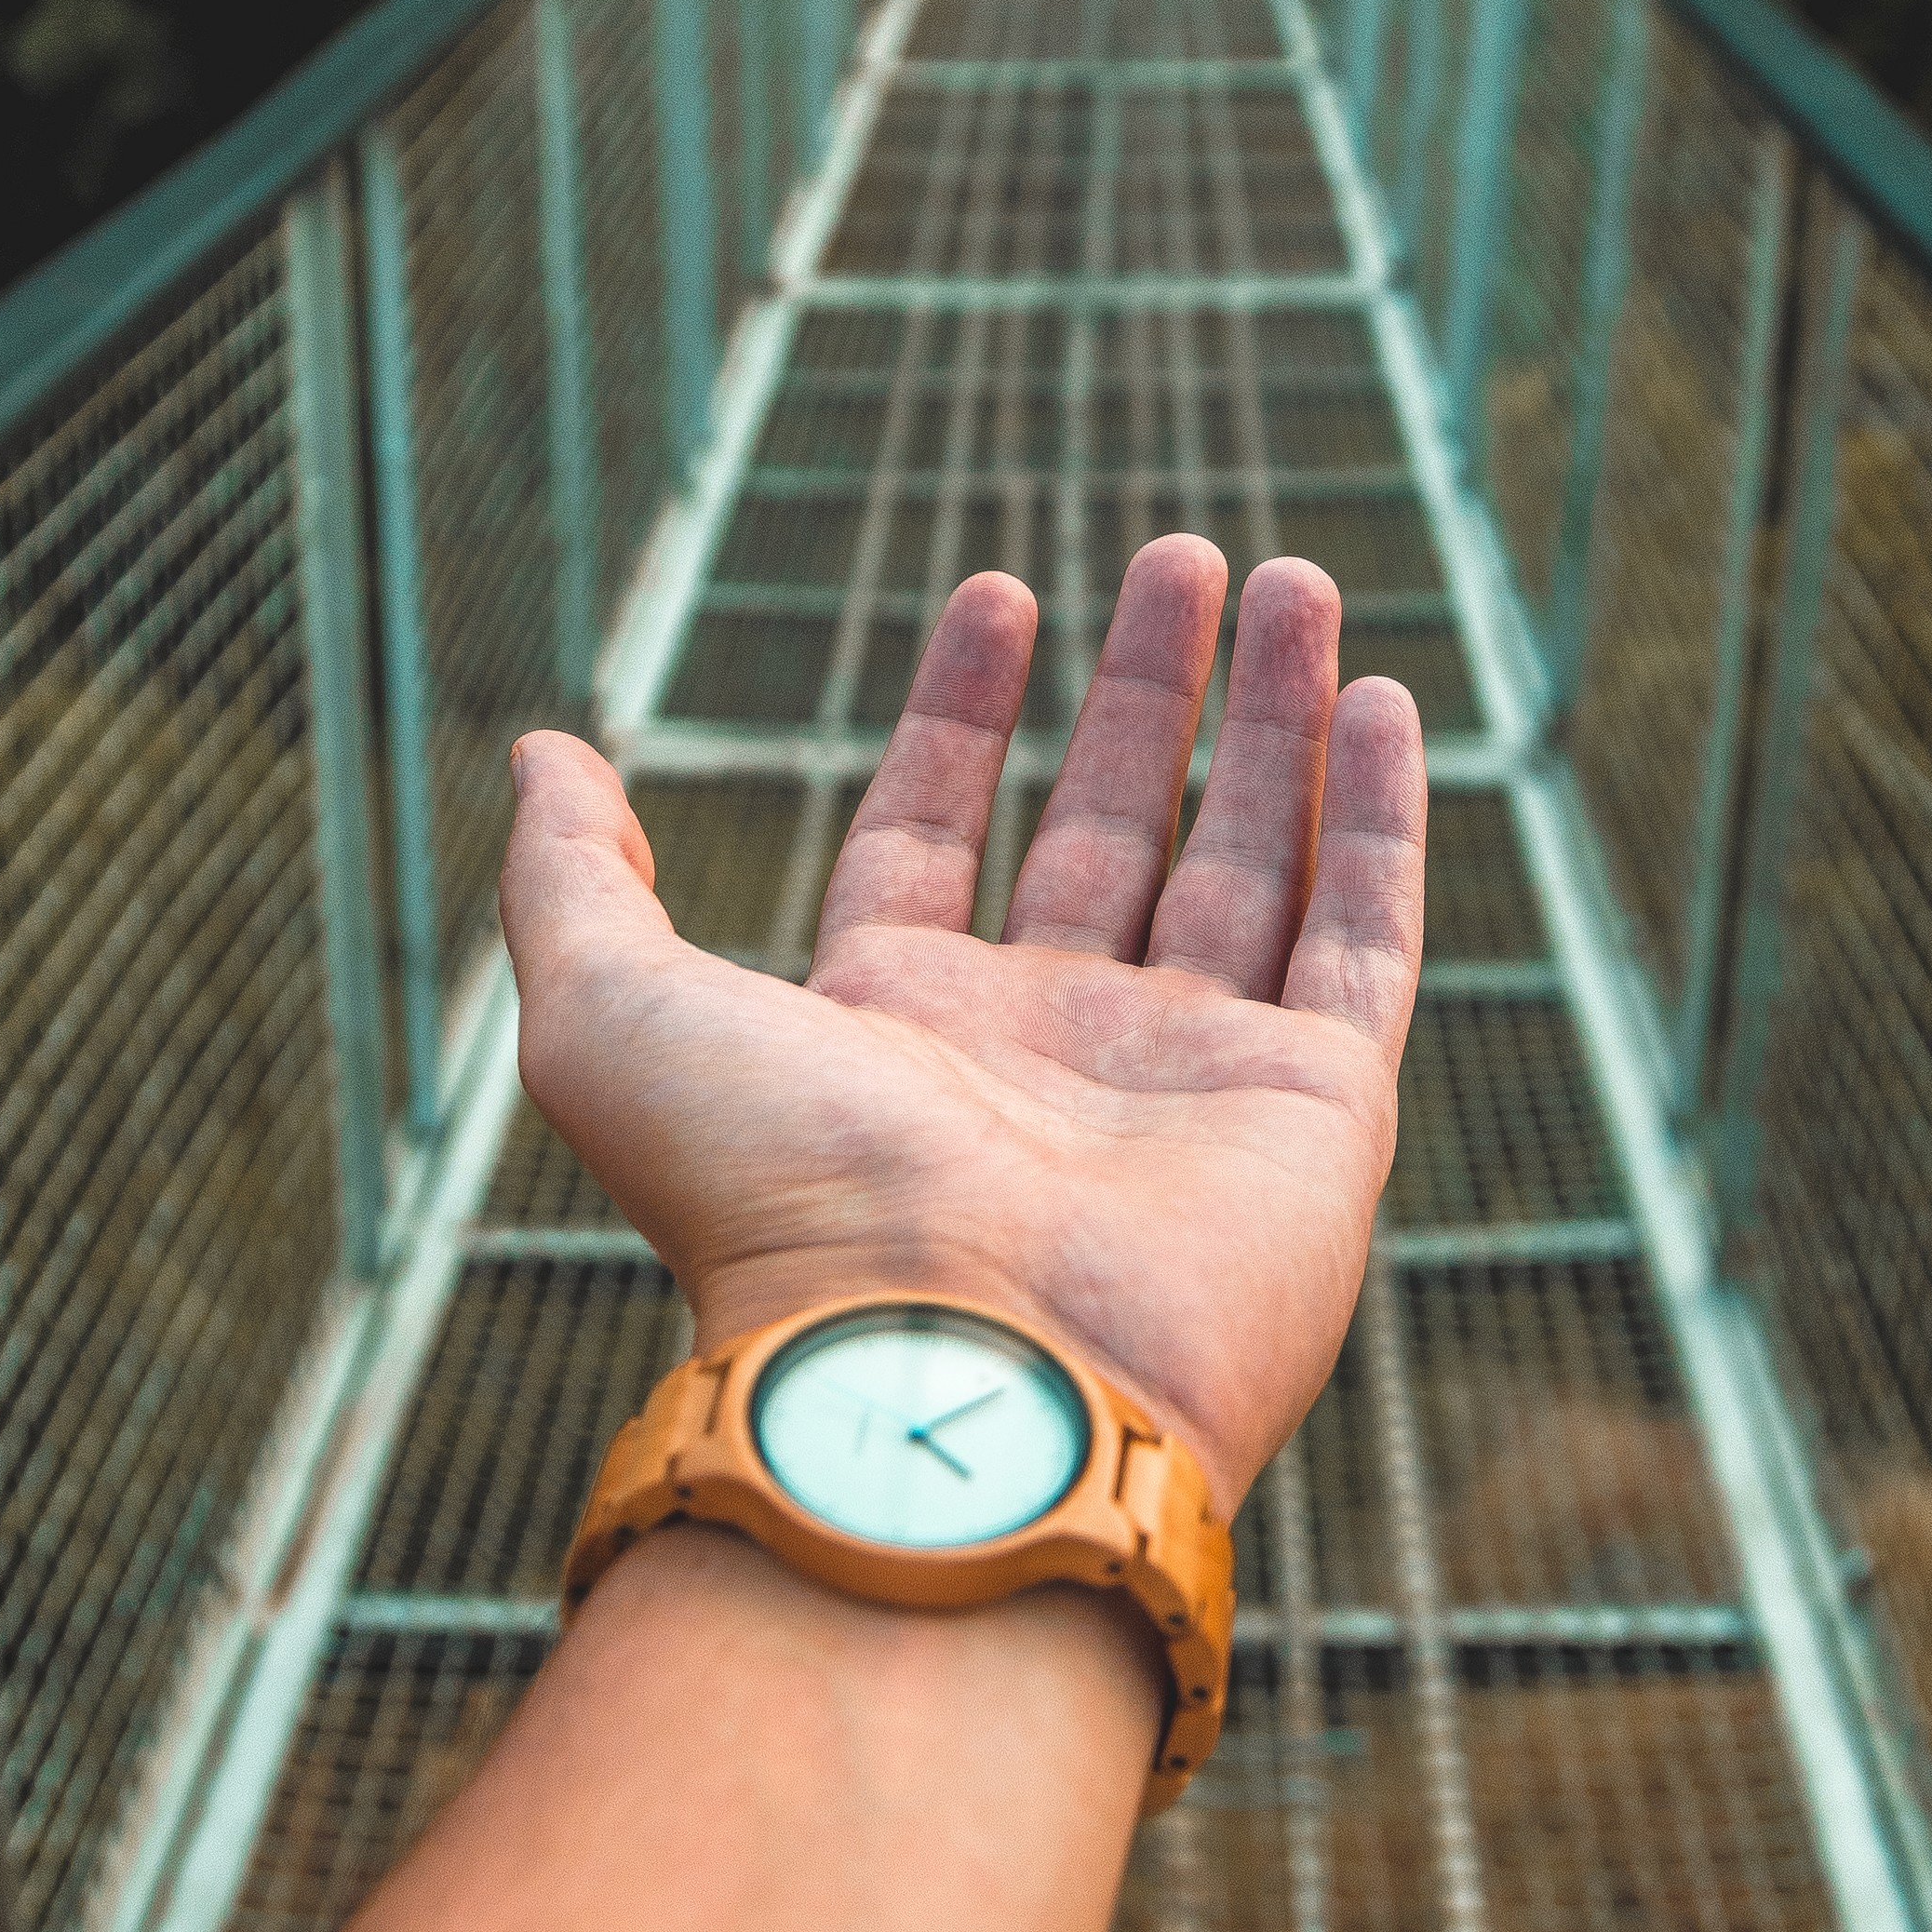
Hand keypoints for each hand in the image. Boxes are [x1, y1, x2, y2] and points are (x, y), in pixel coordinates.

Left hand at [499, 539, 1425, 1507]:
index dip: (961, 712)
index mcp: (893, 1033)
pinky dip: (1381, 822)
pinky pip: (1364, 942)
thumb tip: (546, 752)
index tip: (1001, 590)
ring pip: (1250, 863)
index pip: (934, 836)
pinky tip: (1385, 701)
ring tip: (1297, 576)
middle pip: (1112, 830)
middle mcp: (1048, 1056)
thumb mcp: (614, 1013)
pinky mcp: (1316, 1114)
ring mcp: (1190, 1083)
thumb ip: (572, 878)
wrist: (957, 1374)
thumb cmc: (775, 1206)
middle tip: (1187, 556)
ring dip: (1275, 718)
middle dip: (1148, 689)